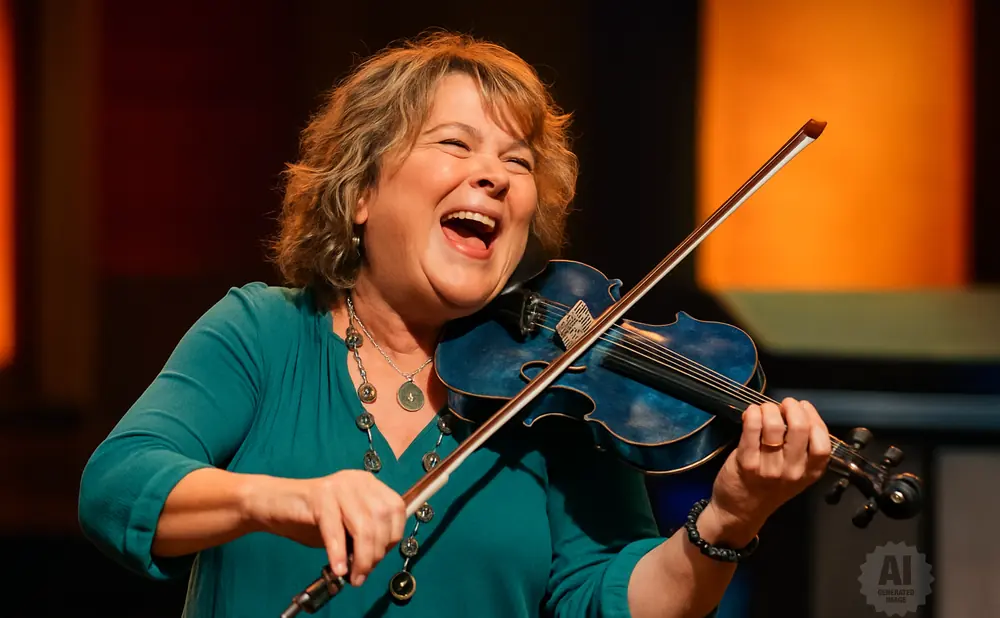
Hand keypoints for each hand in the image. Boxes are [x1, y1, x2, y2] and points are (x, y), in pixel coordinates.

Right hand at [241, 469, 405, 586]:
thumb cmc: (311, 518)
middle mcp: (357, 480)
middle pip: (381, 518)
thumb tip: (376, 559)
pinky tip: (339, 568)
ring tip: (353, 576)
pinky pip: (334, 529)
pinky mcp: (318, 495)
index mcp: (369, 484)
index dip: (392, 537)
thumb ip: (364, 536)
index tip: (379, 558)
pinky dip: (339, 552)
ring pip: (363, 525)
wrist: (273, 503)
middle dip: (376, 552)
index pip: (396, 509)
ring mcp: (338, 486)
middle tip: (363, 573)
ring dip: (362, 557)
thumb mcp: (346, 526)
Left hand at [707, 398, 830, 538]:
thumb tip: (795, 412)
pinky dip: (752, 414)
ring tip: (764, 410)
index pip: (823, 442)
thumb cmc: (767, 487)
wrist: (739, 512)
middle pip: (800, 428)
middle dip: (792, 407)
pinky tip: (751, 413)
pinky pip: (752, 428)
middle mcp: (793, 471)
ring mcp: (770, 468)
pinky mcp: (747, 462)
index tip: (803, 408)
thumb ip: (801, 448)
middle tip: (783, 405)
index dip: (813, 418)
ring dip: (768, 409)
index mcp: (810, 472)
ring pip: (775, 425)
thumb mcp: (795, 474)